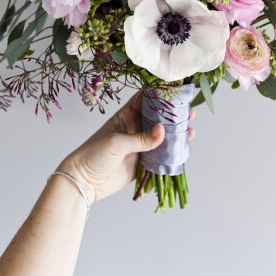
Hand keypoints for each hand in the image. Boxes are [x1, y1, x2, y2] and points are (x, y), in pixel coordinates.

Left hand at [58, 92, 195, 203]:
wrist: (84, 182)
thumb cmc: (93, 155)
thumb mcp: (116, 143)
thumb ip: (140, 138)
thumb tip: (163, 130)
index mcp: (126, 116)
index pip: (146, 100)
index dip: (161, 95)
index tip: (177, 93)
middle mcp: (135, 128)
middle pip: (158, 118)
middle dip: (173, 115)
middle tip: (189, 112)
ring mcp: (140, 145)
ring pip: (162, 136)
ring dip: (176, 133)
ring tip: (190, 129)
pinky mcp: (144, 162)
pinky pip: (161, 154)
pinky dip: (172, 151)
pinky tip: (183, 147)